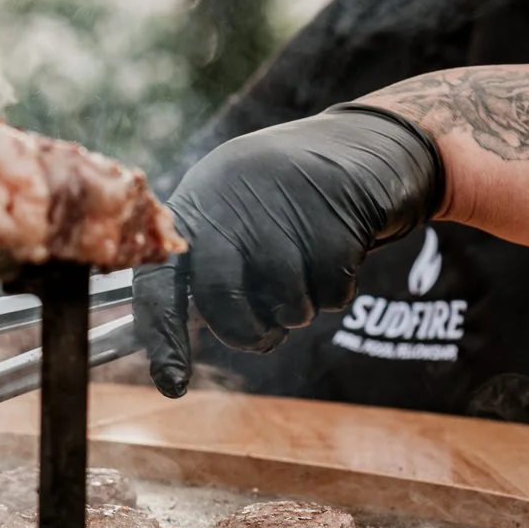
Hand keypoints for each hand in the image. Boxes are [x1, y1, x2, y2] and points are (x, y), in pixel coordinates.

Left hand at [133, 108, 444, 396]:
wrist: (367, 145)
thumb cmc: (292, 198)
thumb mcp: (239, 215)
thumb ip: (211, 267)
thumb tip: (186, 332)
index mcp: (200, 201)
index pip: (160, 277)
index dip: (161, 334)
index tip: (171, 382)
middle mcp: (232, 199)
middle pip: (222, 301)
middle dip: (246, 331)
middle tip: (266, 330)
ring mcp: (285, 207)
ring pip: (284, 306)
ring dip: (300, 307)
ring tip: (308, 264)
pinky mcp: (337, 219)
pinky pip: (330, 296)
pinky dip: (337, 291)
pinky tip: (339, 249)